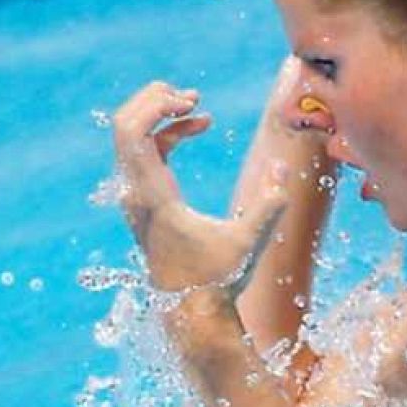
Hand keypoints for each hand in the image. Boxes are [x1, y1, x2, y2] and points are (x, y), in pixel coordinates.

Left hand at [112, 82, 287, 293]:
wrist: (190, 311)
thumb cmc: (218, 279)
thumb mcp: (248, 242)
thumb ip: (268, 205)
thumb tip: (283, 168)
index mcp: (154, 195)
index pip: (132, 133)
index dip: (156, 105)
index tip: (194, 101)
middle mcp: (136, 192)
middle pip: (124, 126)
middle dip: (154, 101)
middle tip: (192, 94)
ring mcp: (137, 195)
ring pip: (134, 136)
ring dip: (161, 114)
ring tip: (197, 104)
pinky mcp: (146, 198)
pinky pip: (147, 150)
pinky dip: (168, 132)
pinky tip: (199, 125)